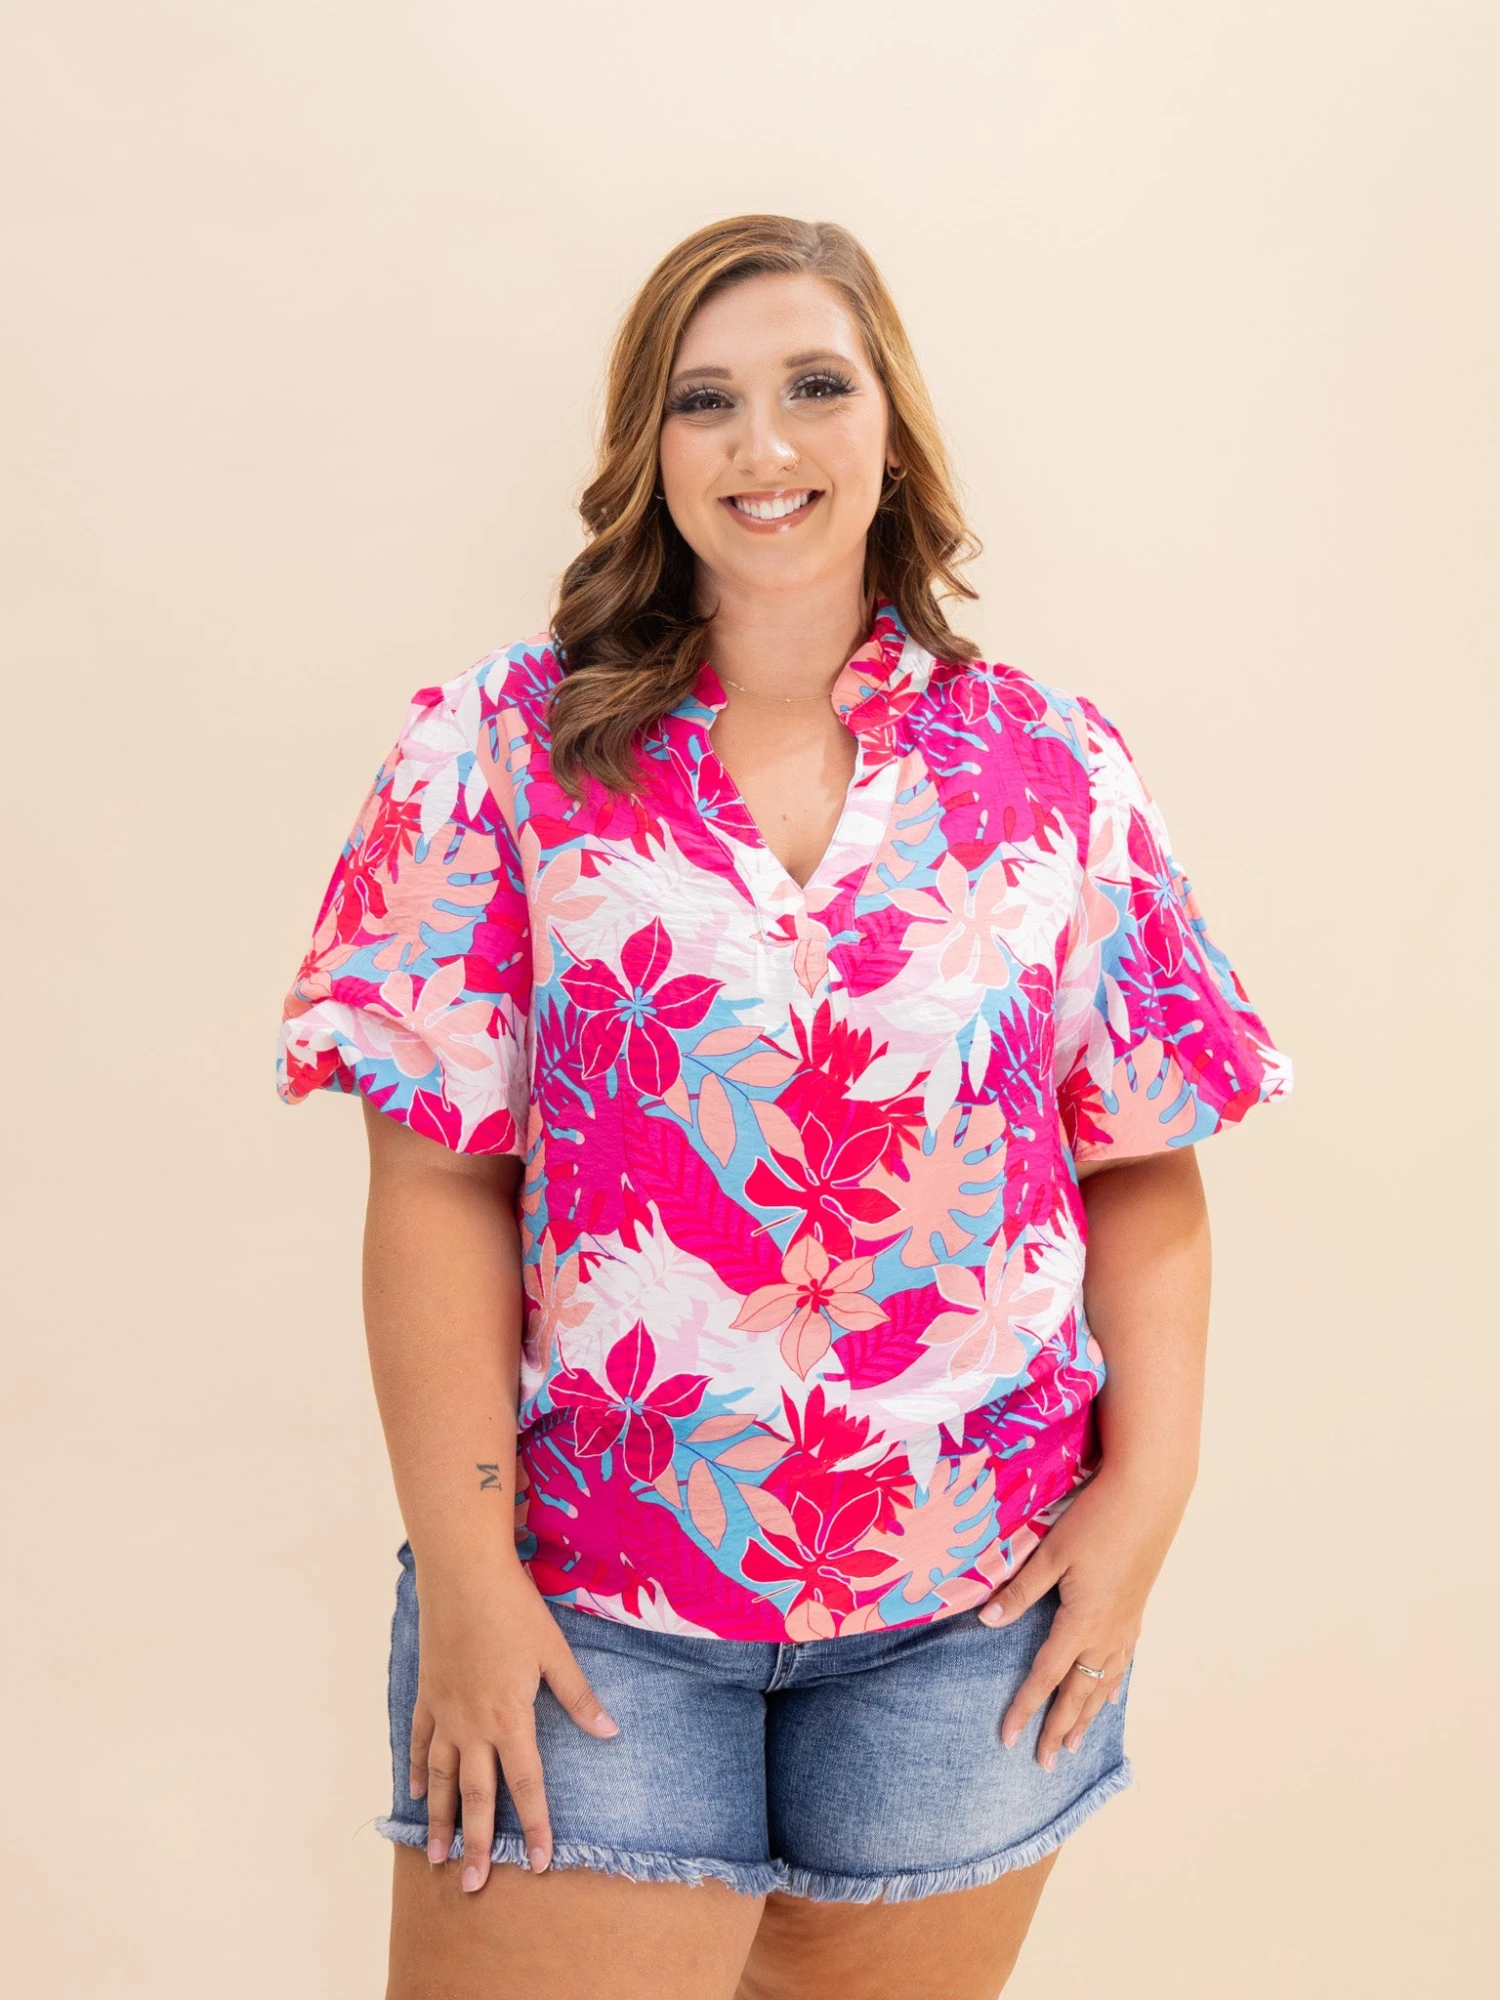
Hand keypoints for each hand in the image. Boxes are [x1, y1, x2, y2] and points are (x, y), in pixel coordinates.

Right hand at [410, 1559, 618, 1892]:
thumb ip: (580, 1697)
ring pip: (440, 1778)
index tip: (539, 1863)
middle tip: (473, 1887)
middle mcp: (473, 1725)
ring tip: (436, 1858)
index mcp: (510, 1718)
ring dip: (438, 1820)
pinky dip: (417, 1769)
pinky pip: (419, 1741)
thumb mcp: (555, 1651)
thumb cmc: (514, 1609)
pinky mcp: (427, 1694)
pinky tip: (415, 1792)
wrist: (462, 1574)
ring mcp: (444, 1712)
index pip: (526, 1784)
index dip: (534, 1825)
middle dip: (476, 1843)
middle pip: (474, 1795)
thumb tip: (611, 1733)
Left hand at [977, 1464, 1189, 1769]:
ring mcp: (1126, 1623)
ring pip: (1104, 1682)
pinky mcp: (1137, 1609)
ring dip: (1087, 1715)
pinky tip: (1110, 1693)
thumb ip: (1020, 1590)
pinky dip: (1112, 1684)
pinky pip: (1123, 1660)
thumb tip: (987, 1621)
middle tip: (1045, 1763)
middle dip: (1059, 1728)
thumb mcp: (1051, 1554)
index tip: (1009, 1739)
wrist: (1148, 1496)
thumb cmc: (1095, 1520)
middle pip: (1078, 1692)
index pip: (1045, 1676)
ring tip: (1075, 1744)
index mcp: (1080, 1621)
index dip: (1025, 1708)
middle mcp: (1106, 1632)